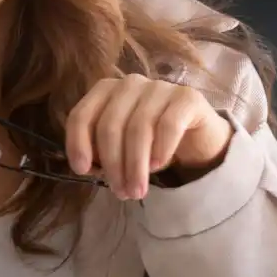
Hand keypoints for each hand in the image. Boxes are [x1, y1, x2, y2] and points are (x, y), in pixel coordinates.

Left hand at [65, 74, 232, 200]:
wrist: (197, 139)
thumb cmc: (150, 143)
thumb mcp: (120, 148)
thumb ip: (100, 153)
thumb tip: (88, 167)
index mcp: (105, 91)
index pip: (82, 115)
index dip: (78, 143)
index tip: (82, 170)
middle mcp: (130, 84)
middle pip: (110, 125)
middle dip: (112, 163)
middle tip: (120, 192)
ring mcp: (159, 87)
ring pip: (138, 127)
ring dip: (136, 165)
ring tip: (137, 190)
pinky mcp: (187, 98)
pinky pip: (169, 124)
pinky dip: (160, 149)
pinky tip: (158, 166)